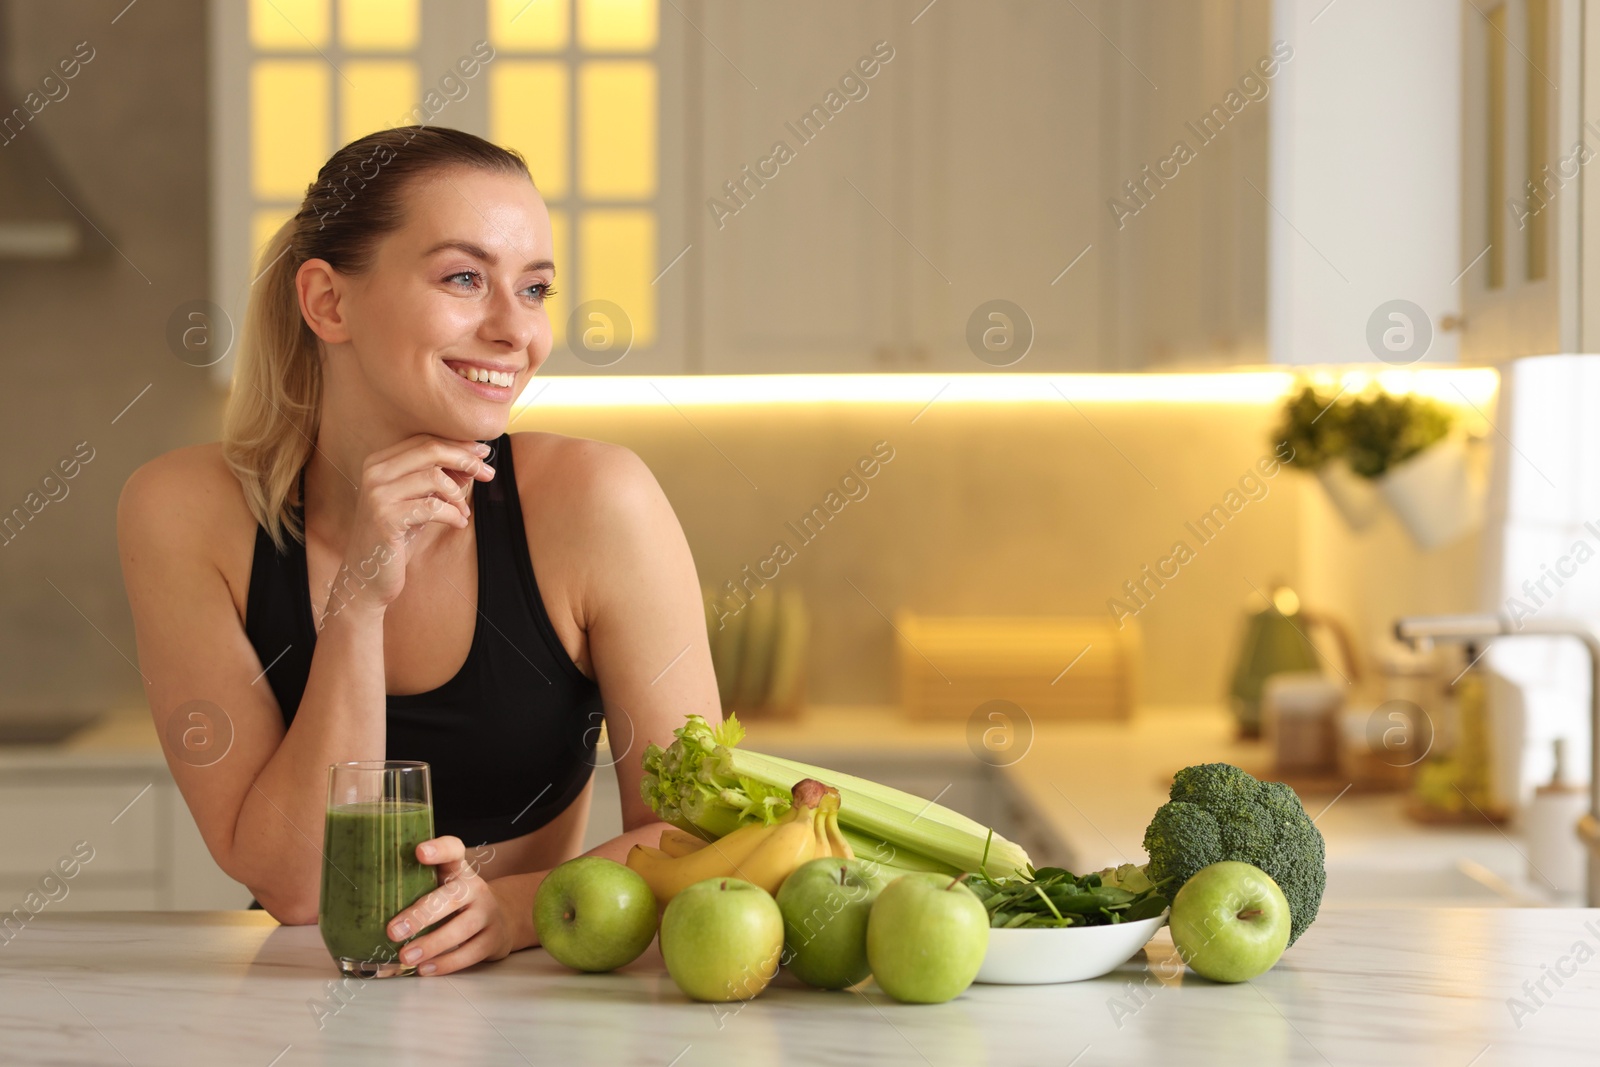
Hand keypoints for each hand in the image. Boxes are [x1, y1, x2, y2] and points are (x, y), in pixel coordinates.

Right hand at [323, 435, 496, 621]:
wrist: (367, 576)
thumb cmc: (397, 537)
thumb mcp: (420, 502)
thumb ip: (439, 480)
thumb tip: (474, 461)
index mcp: (379, 462)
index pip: (425, 440)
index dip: (459, 445)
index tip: (484, 453)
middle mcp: (374, 472)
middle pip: (431, 450)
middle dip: (466, 460)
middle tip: (488, 474)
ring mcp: (377, 494)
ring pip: (434, 477)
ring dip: (458, 495)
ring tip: (462, 513)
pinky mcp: (385, 518)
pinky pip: (432, 507)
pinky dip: (453, 515)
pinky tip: (458, 524)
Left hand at [385, 835, 513, 976]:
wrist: (501, 918)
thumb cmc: (455, 902)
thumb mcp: (441, 885)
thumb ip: (413, 885)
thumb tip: (359, 899)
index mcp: (458, 870)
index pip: (453, 849)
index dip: (439, 849)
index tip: (419, 852)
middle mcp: (475, 888)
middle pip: (452, 897)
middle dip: (421, 915)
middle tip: (392, 931)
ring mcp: (487, 913)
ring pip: (461, 928)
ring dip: (432, 944)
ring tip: (406, 957)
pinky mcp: (493, 939)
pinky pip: (470, 953)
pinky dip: (446, 963)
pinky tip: (425, 968)